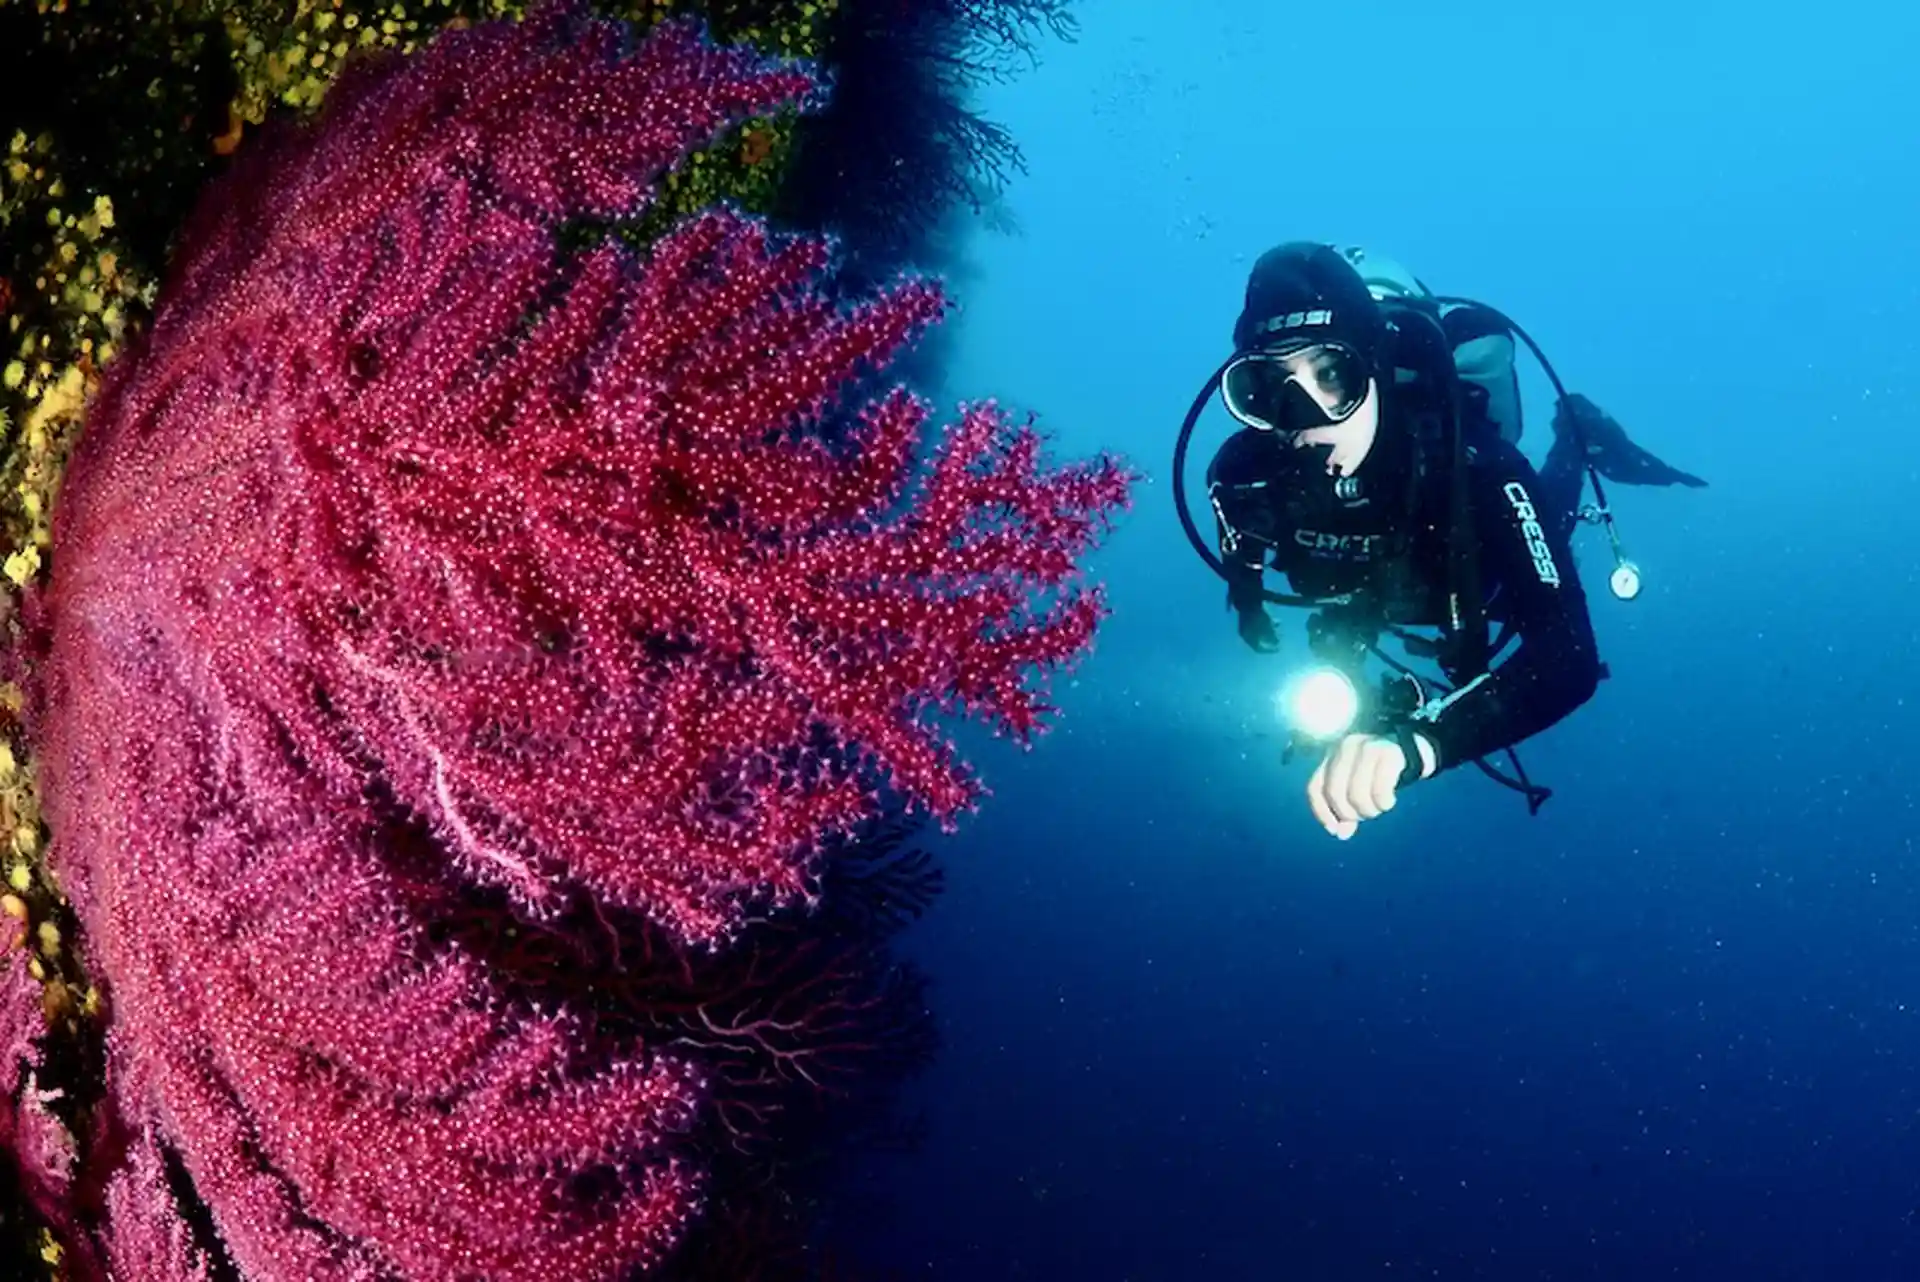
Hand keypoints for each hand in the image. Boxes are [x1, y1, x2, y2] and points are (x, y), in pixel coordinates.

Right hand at [1238, 609, 1278, 652]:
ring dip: (1270, 630)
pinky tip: (1276, 619)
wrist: (1249, 599)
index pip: (1258, 648)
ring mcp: (1247, 624)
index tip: (1278, 648)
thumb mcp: (1268, 629)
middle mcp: (1246, 633)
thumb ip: (1272, 638)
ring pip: (1260, 630)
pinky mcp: (1250, 616)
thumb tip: (1276, 643)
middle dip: (1271, 639)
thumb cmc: (1258, 617)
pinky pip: (1260, 622)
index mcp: (1248, 638)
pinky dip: (1268, 623)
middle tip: (1280, 637)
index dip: (1269, 650)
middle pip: (1259, 640)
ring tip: (1279, 625)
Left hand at [1306, 732, 1432, 839]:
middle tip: (1365, 816)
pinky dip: (1383, 803)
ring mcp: (1366, 747)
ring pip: (1356, 793)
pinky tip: (1389, 802)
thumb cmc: (1380, 773)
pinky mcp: (1388, 753)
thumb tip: (1341, 835)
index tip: (1334, 830)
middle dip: (1349, 813)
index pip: (1315, 788)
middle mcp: (1345, 747)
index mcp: (1332, 754)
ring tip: (1379, 808)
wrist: (1412, 750)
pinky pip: (1379, 789)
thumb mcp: (1359, 788)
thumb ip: (1347, 808)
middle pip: (1334, 792)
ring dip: (1368, 810)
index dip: (1322, 812)